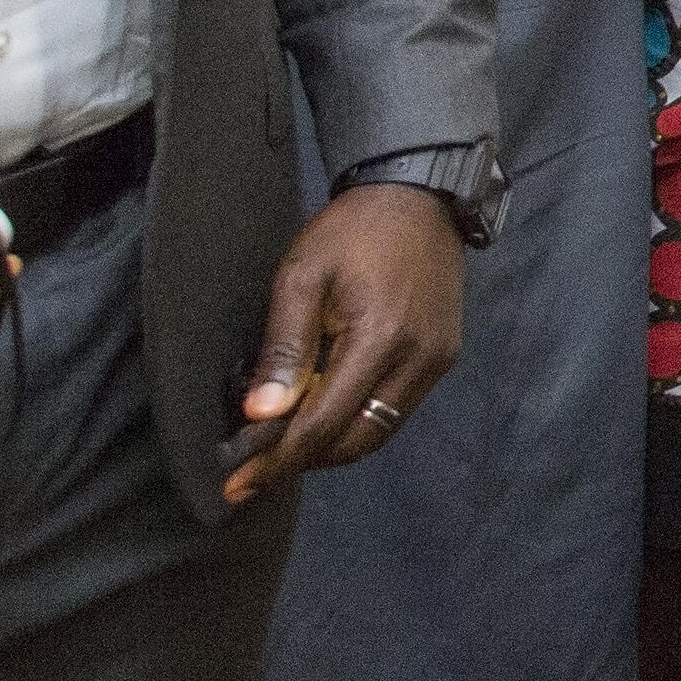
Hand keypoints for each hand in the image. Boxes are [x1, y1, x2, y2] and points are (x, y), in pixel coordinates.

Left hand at [223, 183, 464, 505]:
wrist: (419, 195)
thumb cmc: (351, 231)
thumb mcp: (301, 277)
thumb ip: (283, 349)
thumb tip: (261, 416)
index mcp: (380, 339)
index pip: (324, 423)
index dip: (278, 460)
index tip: (236, 485)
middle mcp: (418, 360)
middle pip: (357, 440)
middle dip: (304, 461)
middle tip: (254, 467)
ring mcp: (437, 360)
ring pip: (380, 430)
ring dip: (331, 444)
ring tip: (285, 442)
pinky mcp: (444, 355)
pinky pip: (396, 408)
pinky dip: (357, 420)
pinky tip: (325, 408)